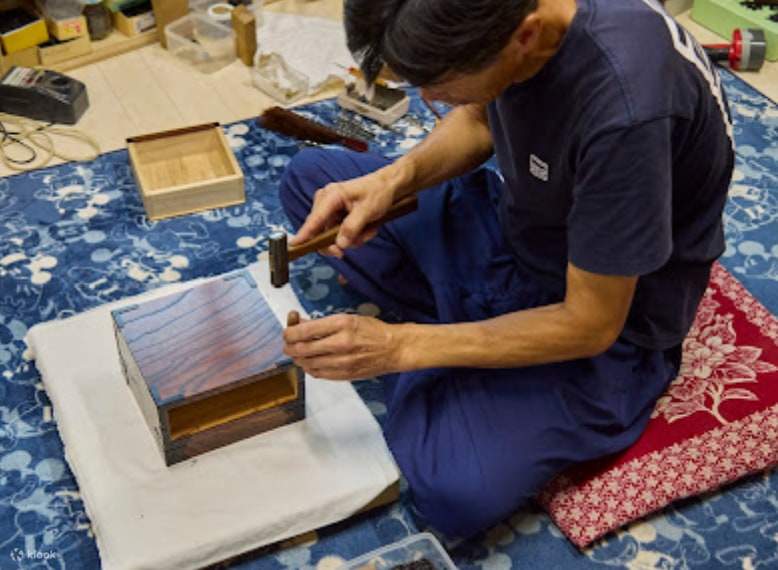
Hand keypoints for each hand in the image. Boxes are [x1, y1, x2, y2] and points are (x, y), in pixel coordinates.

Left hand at [283, 313, 404, 379]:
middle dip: (290, 347)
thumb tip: (299, 324)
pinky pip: (319, 374)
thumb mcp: (348, 318)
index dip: (290, 333)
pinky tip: (310, 362)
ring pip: (308, 363)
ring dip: (298, 359)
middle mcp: (340, 343)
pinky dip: (309, 368)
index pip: (305, 331)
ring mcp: (342, 362)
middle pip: (303, 349)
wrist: (394, 349)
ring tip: (298, 353)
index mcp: (341, 324)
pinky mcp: (344, 375)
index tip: (287, 332)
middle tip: (288, 344)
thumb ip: (323, 323)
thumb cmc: (373, 330)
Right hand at [289, 169, 396, 257]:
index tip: (294, 245)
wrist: (388, 186)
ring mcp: (330, 210)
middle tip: (356, 243)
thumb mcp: (367, 210)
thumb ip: (352, 227)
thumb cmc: (378, 192)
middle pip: (321, 232)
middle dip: (341, 241)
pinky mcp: (336, 216)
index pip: (314, 219)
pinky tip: (366, 227)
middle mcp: (326, 202)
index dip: (304, 234)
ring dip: (353, 238)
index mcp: (331, 196)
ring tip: (368, 229)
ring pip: (333, 236)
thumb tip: (340, 244)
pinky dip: (354, 235)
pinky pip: (340, 233)